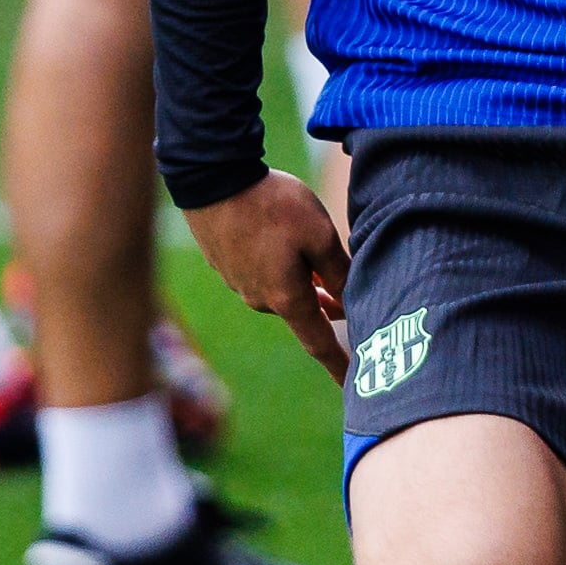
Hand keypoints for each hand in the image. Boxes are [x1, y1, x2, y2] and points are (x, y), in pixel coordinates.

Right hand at [183, 170, 353, 380]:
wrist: (212, 179)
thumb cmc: (272, 205)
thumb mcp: (320, 233)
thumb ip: (339, 271)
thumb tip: (351, 301)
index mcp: (286, 298)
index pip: (319, 342)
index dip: (338, 363)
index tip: (353, 385)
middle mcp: (261, 299)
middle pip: (304, 309)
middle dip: (327, 302)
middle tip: (349, 288)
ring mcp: (240, 283)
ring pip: (283, 288)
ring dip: (303, 278)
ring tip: (315, 250)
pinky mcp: (227, 265)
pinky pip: (263, 273)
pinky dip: (281, 264)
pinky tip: (282, 237)